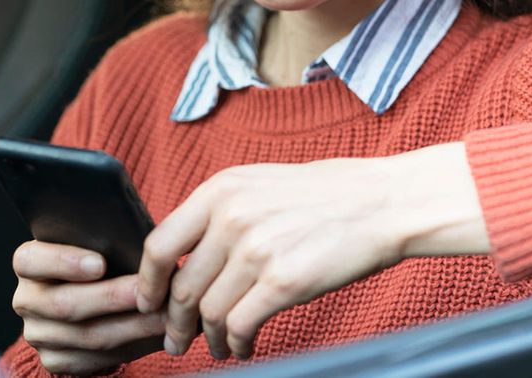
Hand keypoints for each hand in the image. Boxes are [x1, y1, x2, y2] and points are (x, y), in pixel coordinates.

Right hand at [11, 241, 166, 375]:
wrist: (95, 305)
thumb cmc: (101, 264)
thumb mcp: (97, 246)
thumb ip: (109, 244)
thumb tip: (147, 244)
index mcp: (29, 263)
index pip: (30, 261)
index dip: (63, 261)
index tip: (100, 263)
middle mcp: (27, 300)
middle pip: (64, 304)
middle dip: (111, 297)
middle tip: (146, 290)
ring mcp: (38, 333)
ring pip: (86, 335)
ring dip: (131, 326)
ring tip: (165, 313)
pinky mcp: (55, 360)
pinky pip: (94, 359)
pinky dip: (130, 346)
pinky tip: (154, 333)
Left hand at [135, 143, 488, 360]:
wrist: (382, 202)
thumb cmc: (326, 196)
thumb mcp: (260, 184)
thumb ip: (220, 213)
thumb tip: (183, 256)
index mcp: (221, 189)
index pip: (160, 244)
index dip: (148, 283)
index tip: (149, 302)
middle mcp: (232, 217)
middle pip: (182, 286)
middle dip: (174, 323)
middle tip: (176, 340)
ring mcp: (257, 249)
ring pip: (209, 312)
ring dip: (208, 338)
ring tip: (218, 347)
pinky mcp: (284, 281)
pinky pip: (240, 326)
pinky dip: (236, 344)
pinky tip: (243, 347)